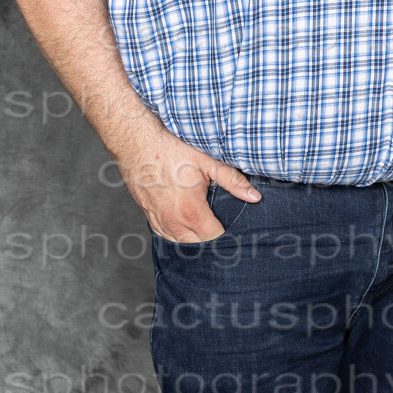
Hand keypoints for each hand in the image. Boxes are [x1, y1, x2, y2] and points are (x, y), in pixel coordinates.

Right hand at [110, 119, 260, 242]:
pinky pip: (166, 237)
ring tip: (208, 232)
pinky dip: (178, 236)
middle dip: (212, 243)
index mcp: (192, 212)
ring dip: (194, 242)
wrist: (137, 145)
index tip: (237, 234)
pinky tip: (188, 229)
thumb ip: (233, 181)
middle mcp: (174, 223)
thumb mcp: (208, 162)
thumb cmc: (172, 152)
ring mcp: (159, 222)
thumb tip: (255, 196)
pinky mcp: (149, 218)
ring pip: (180, 245)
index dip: (228, 239)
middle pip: (198, 247)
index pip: (214, 239)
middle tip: (226, 234)